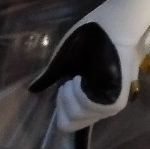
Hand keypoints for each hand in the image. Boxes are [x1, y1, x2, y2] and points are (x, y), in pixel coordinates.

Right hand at [29, 15, 149, 148]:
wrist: (111, 25)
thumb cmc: (89, 38)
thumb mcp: (63, 61)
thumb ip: (51, 78)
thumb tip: (32, 90)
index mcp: (90, 95)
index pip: (69, 123)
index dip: (59, 108)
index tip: (62, 86)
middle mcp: (100, 103)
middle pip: (70, 123)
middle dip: (62, 102)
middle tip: (70, 80)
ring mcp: (110, 102)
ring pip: (78, 118)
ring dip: (70, 97)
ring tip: (77, 77)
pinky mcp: (117, 99)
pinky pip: (90, 110)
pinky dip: (80, 96)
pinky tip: (81, 79)